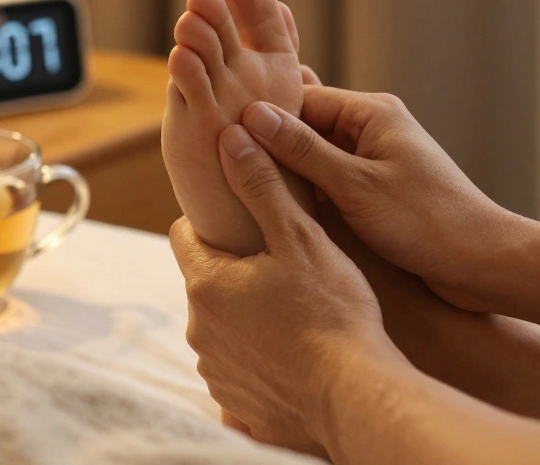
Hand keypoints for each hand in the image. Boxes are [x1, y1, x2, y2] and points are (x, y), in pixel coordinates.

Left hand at [170, 124, 398, 455]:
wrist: (354, 397)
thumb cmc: (332, 313)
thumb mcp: (300, 238)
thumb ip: (261, 186)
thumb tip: (230, 137)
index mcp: (206, 283)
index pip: (185, 234)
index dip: (215, 222)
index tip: (246, 220)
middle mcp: (199, 329)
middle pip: (206, 281)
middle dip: (235, 271)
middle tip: (282, 266)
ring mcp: (216, 369)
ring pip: (222, 325)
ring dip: (246, 315)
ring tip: (293, 310)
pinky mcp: (236, 401)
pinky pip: (239, 366)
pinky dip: (259, 355)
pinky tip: (294, 350)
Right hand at [238, 86, 531, 309]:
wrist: (484, 264)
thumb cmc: (427, 223)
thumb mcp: (355, 186)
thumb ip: (302, 151)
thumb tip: (250, 116)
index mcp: (370, 113)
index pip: (298, 99)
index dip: (258, 117)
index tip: (216, 133)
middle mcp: (372, 128)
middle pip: (303, 126)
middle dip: (266, 145)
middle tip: (217, 162)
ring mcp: (374, 160)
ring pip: (312, 157)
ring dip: (284, 172)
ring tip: (237, 188)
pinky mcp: (375, 190)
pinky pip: (328, 181)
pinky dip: (304, 193)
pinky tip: (274, 211)